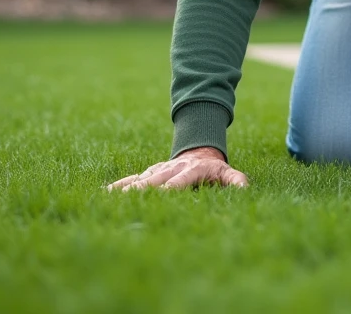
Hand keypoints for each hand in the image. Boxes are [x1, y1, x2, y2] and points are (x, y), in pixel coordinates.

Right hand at [106, 147, 248, 191]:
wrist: (199, 150)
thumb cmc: (214, 169)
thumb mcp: (227, 173)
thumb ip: (236, 180)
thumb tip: (244, 188)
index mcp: (190, 170)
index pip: (179, 181)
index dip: (171, 187)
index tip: (162, 194)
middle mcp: (171, 169)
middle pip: (155, 180)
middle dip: (142, 189)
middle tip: (129, 199)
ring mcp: (159, 170)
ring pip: (141, 179)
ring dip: (127, 188)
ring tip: (110, 198)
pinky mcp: (150, 173)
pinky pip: (133, 178)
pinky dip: (120, 185)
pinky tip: (105, 193)